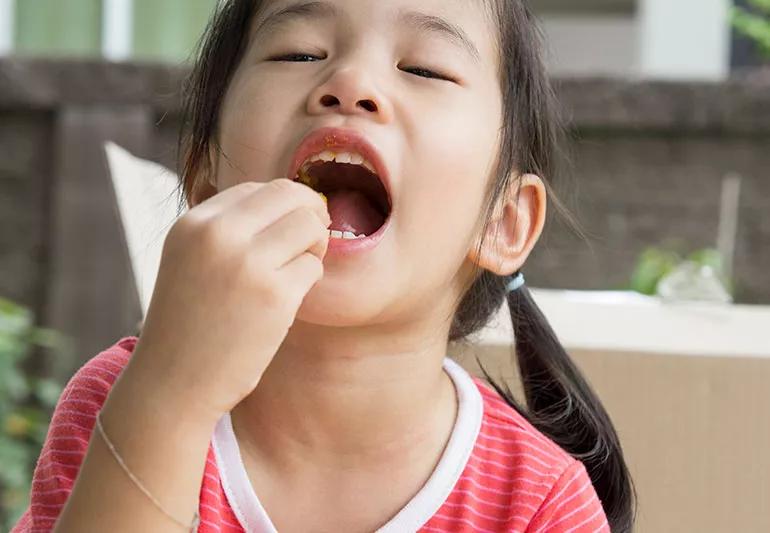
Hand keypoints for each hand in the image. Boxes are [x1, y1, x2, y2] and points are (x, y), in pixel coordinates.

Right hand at [126, 179, 329, 423]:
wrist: (173, 385)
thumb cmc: (188, 325)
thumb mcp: (189, 261)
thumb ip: (227, 230)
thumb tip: (290, 201)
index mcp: (193, 223)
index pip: (258, 188)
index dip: (283, 206)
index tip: (287, 230)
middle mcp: (217, 235)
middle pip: (292, 195)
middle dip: (310, 215)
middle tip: (309, 243)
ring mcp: (247, 263)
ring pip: (310, 226)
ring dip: (314, 247)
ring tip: (295, 274)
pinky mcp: (274, 295)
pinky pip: (314, 267)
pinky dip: (309, 281)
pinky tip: (286, 301)